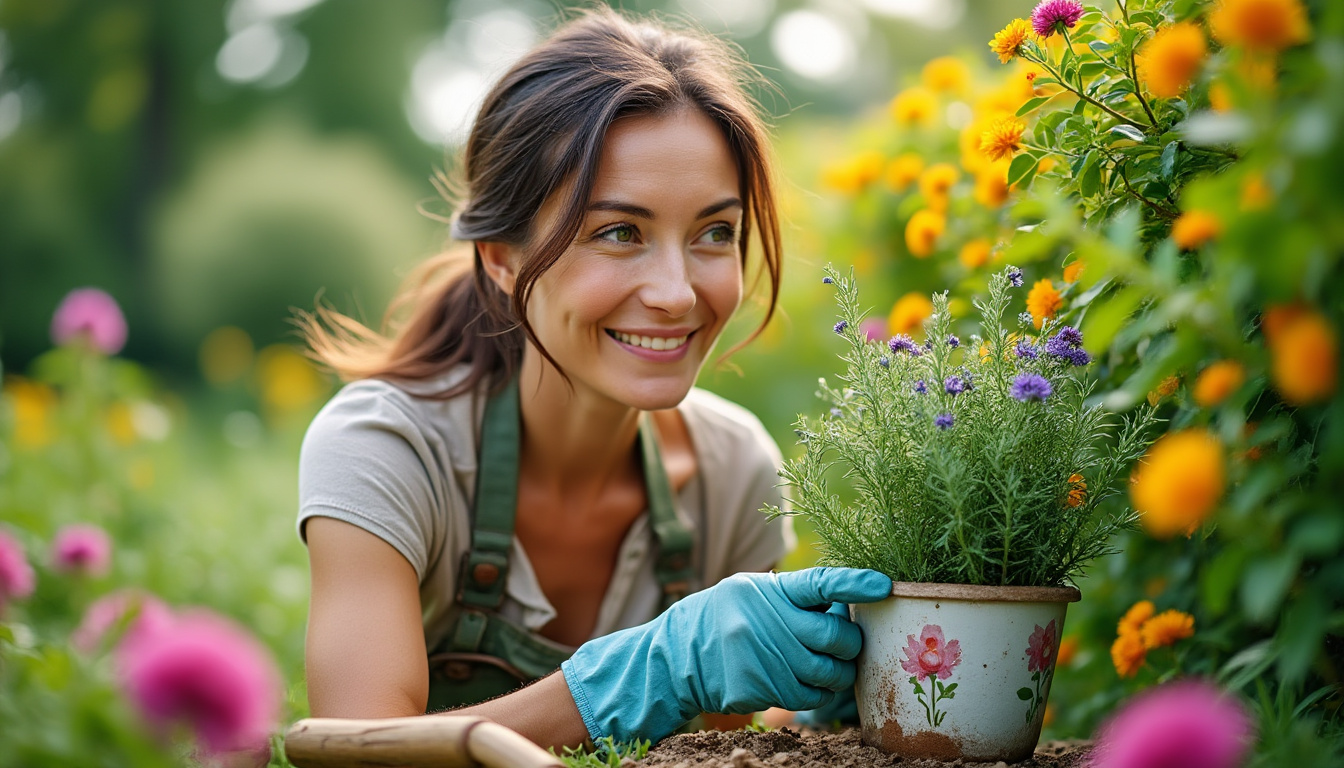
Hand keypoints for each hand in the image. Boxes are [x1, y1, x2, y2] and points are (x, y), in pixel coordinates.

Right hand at [560, 567, 891, 741]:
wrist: (677, 654)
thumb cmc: (726, 617)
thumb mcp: (755, 593)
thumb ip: (797, 598)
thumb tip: (845, 608)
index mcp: (771, 590)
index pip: (822, 582)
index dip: (856, 583)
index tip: (886, 585)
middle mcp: (769, 621)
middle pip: (838, 637)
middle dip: (851, 644)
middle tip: (847, 644)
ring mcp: (763, 657)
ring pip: (829, 674)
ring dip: (839, 675)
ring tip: (829, 667)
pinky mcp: (758, 688)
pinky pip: (807, 698)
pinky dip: (815, 695)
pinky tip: (803, 684)